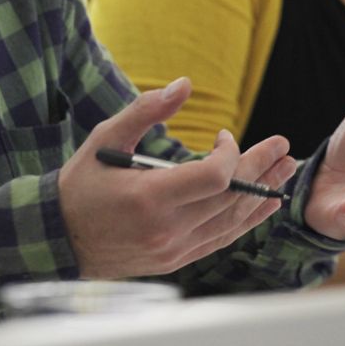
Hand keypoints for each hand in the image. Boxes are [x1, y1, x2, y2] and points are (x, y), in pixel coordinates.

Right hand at [58, 78, 296, 278]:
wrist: (60, 237)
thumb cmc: (82, 183)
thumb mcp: (106, 138)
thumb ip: (146, 110)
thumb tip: (184, 85)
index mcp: (149, 197)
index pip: (214, 176)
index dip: (231, 153)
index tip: (224, 136)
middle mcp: (166, 228)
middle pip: (230, 197)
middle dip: (260, 168)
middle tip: (282, 147)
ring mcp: (173, 249)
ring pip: (231, 221)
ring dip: (261, 194)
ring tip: (285, 171)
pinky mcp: (176, 260)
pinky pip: (221, 239)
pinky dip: (246, 220)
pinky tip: (262, 204)